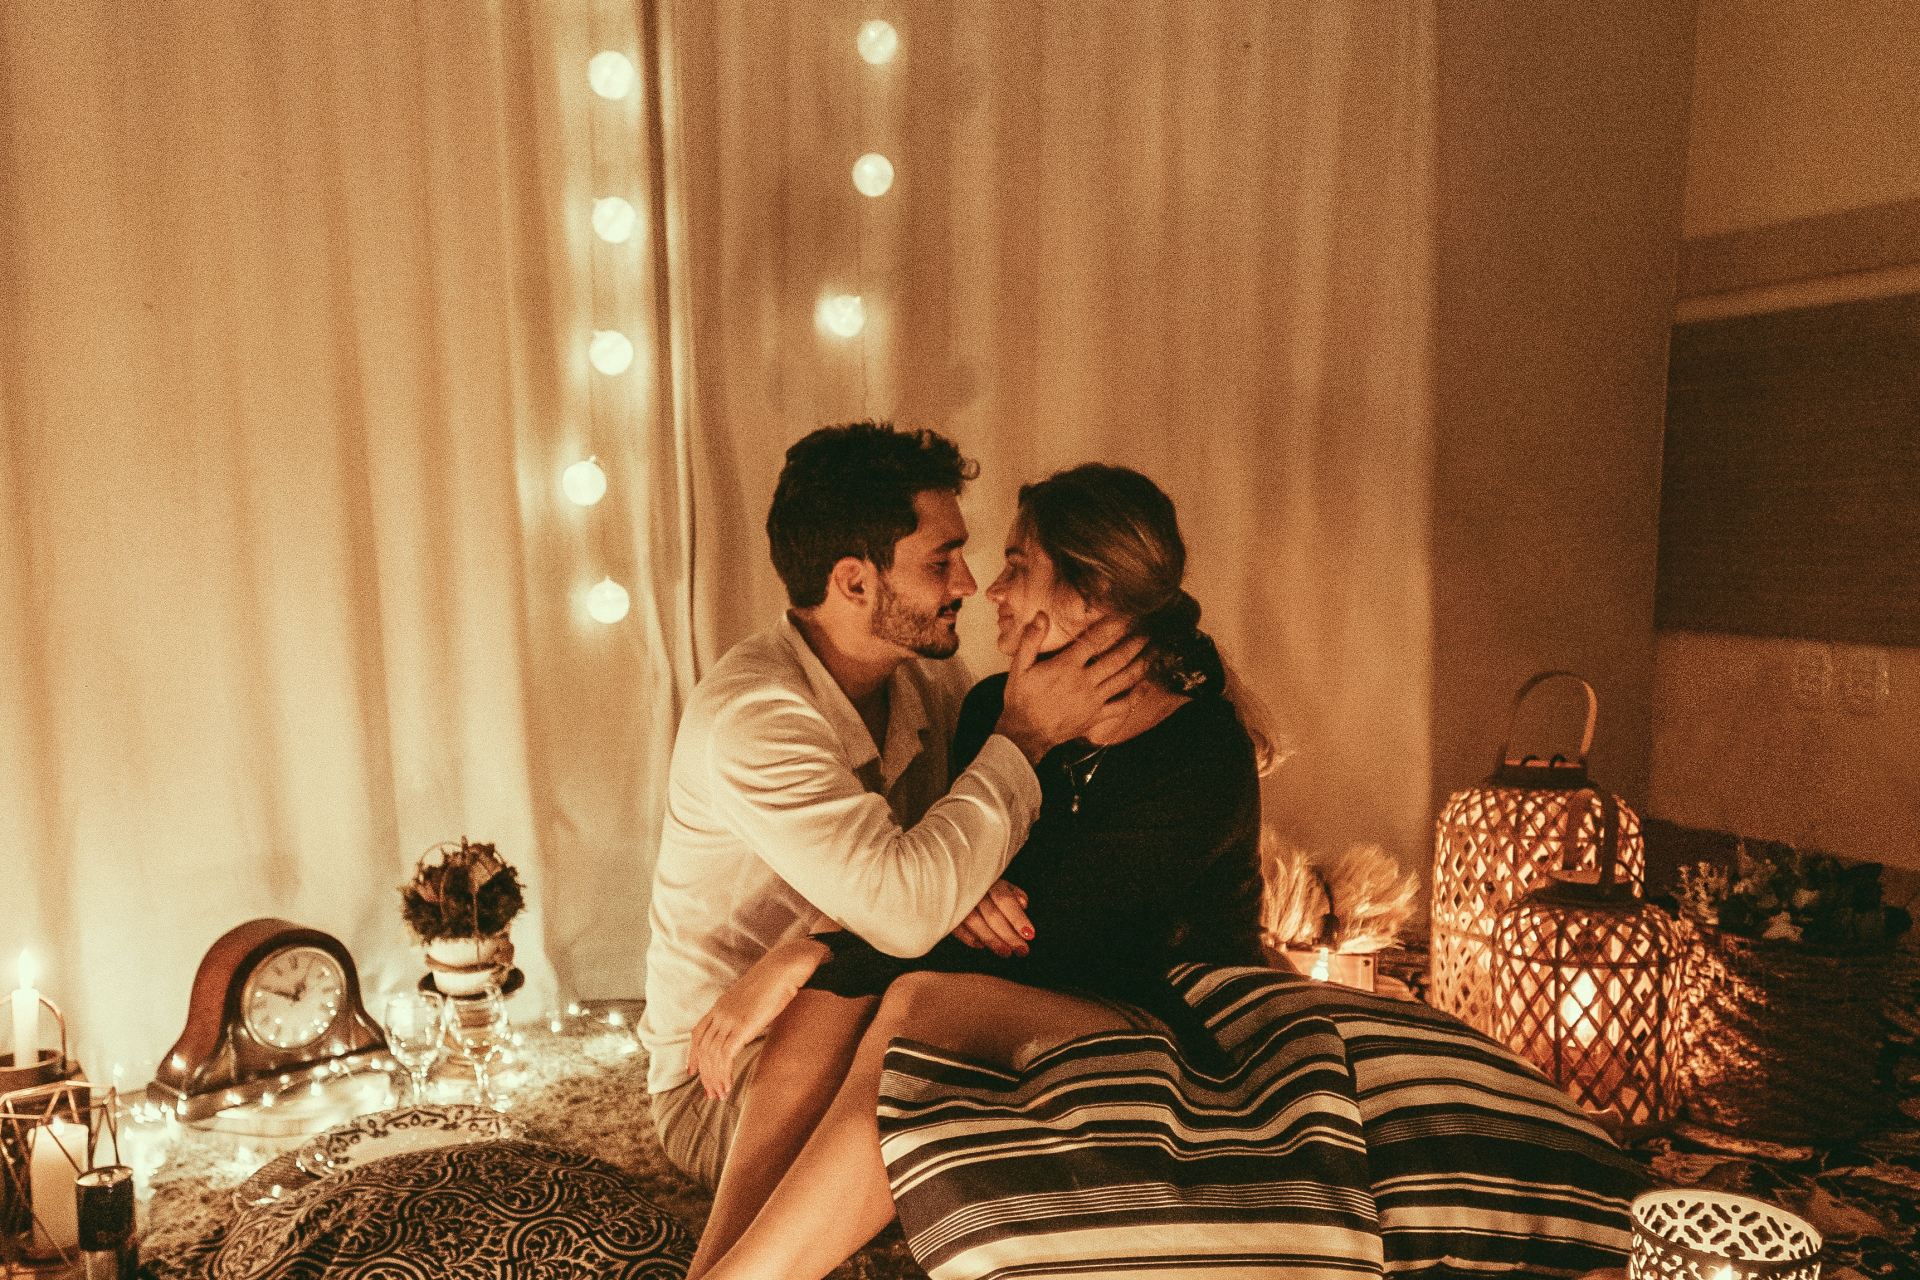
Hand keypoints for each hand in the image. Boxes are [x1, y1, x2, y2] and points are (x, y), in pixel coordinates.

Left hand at [689, 937, 826, 1098]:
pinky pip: (725, 1055)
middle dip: (705, 1074)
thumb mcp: (753, 997)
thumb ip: (745, 1011)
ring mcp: (730, 1019)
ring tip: (721, 1095)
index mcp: (721, 1005)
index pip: (698, 1034)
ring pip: (712, 1055)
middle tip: (711, 1094)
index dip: (692, 1054)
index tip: (692, 1072)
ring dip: (715, 1078)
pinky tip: (729, 1085)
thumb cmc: (776, 980)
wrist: (784, 967)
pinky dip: (724, 1074)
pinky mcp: (742, 1026)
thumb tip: (749, 1022)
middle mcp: (720, 1013)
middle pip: (703, 1049)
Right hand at [952, 880, 1032, 957]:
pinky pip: (956, 927)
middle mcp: (974, 891)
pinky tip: (980, 946)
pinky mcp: (946, 912)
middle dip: (1008, 935)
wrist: (950, 876)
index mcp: (990, 881)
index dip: (1018, 918)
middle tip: (1022, 951)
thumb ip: (1013, 893)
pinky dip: (968, 937)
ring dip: (991, 939)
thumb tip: (1024, 904)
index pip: (1005, 901)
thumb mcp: (999, 883)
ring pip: (975, 923)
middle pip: (992, 915)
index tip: (1030, 935)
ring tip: (1005, 952)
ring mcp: (959, 902)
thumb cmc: (982, 885)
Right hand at [994, 614, 1147, 763]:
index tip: (1126, 615)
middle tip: (1147, 631)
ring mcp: (1093, 700)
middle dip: (1135, 643)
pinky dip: (1136, 696)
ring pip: (1124, 680)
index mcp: (1066, 667)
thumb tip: (1042, 615)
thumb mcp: (1019, 667)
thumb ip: (1031, 640)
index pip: (1094, 641)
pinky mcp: (1096, 717)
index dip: (1113, 626)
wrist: (1025, 733)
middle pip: (1116, 659)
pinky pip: (1121, 706)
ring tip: (1154, 652)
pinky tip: (1146, 686)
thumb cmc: (1021, 699)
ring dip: (1141, 664)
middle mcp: (1084, 682)